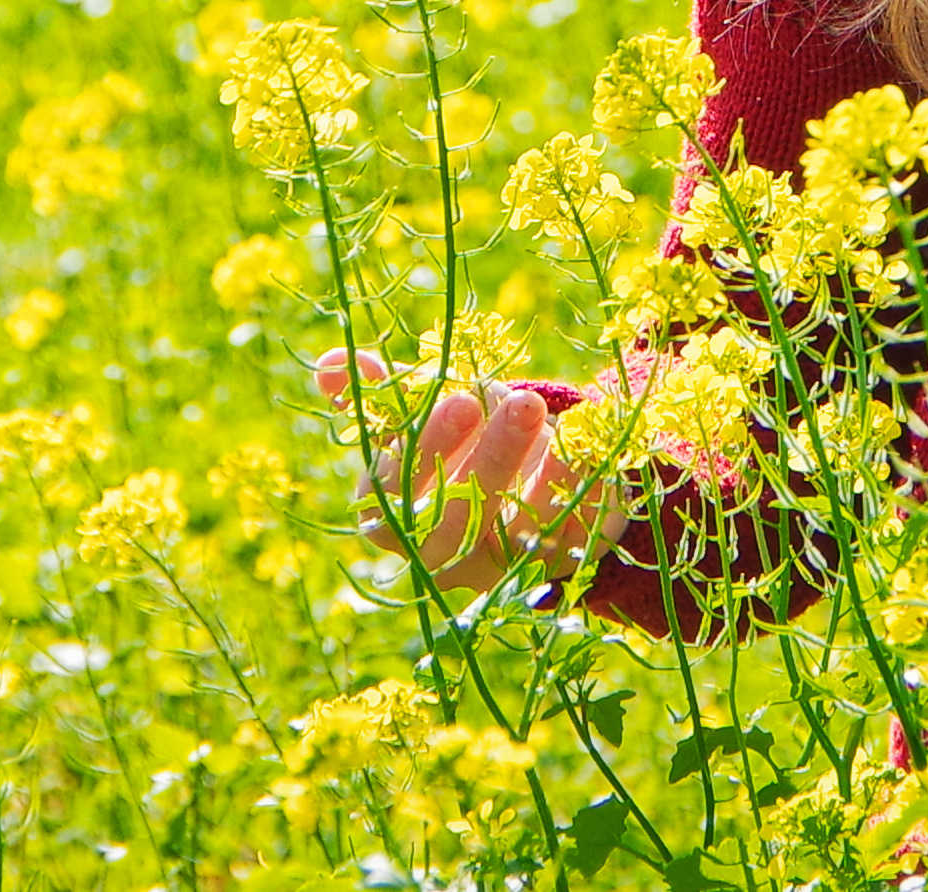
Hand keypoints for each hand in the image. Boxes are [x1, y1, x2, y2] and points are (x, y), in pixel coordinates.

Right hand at [309, 348, 631, 592]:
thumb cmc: (456, 443)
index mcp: (396, 520)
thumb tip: (331, 363)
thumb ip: (380, 397)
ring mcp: (505, 564)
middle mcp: (447, 554)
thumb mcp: (418, 419)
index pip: (399, 497)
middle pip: (463, 521)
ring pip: (523, 533)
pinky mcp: (561, 560)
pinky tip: (596, 449)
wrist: (521, 482)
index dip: (428, 449)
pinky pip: (578, 535)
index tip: (459, 398)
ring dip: (546, 475)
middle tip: (522, 401)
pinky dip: (588, 493)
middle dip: (493, 460)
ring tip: (566, 423)